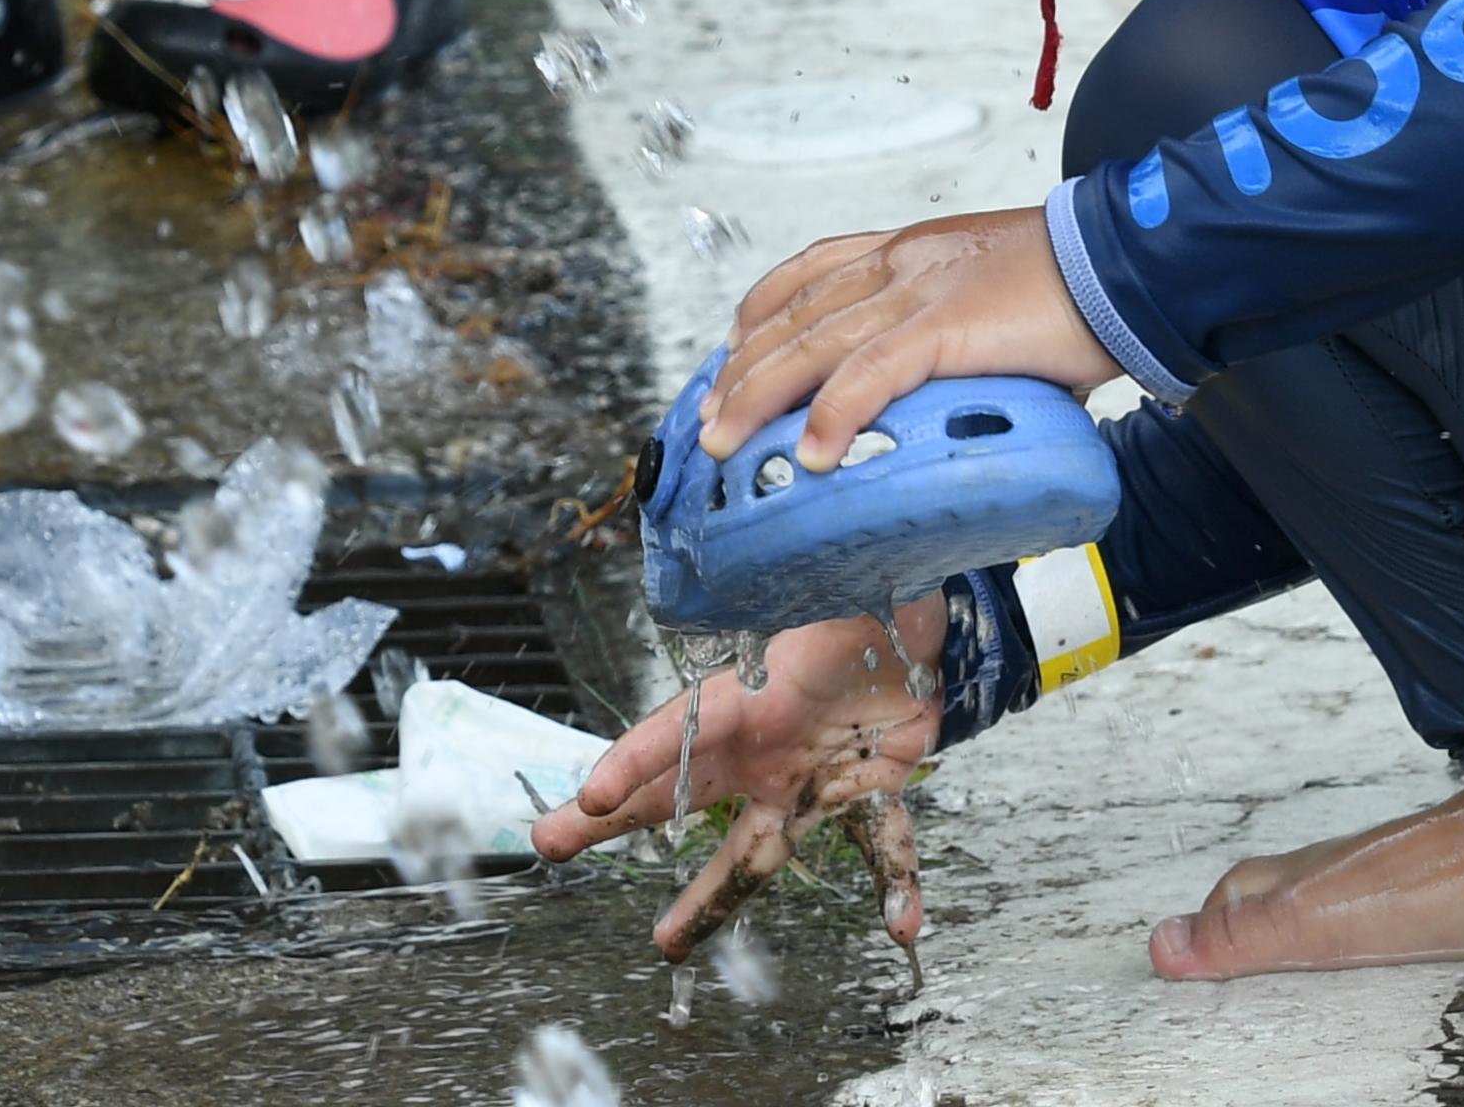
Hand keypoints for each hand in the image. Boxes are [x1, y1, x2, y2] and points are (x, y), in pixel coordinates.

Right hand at [531, 601, 945, 955]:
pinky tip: (904, 927)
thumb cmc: (859, 601)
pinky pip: (879, 845)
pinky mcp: (869, 792)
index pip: (676, 727)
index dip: (632, 760)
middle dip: (612, 820)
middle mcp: (763, 747)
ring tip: (666, 942)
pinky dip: (895, 886)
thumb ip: (810, 577)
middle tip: (548, 842)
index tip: (586, 795)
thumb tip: (804, 520)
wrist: (915, 626)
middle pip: (676, 792)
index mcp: (745, 693)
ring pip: (754, 848)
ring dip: (711, 898)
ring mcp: (809, 778)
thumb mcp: (827, 583)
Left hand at [699, 208, 1115, 467]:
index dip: (763, 311)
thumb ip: (966, 339)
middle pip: (795, 314)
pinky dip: (833, 414)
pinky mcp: (947, 325)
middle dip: (741, 369)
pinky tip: (809, 452)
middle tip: (709, 418)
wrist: (1131, 260)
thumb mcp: (999, 297)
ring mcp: (920, 292)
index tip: (733, 348)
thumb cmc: (1082, 285)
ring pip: (814, 345)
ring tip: (725, 444)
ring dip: (759, 397)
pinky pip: (871, 373)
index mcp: (913, 251)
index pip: (812, 271)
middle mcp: (902, 264)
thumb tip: (960, 396)